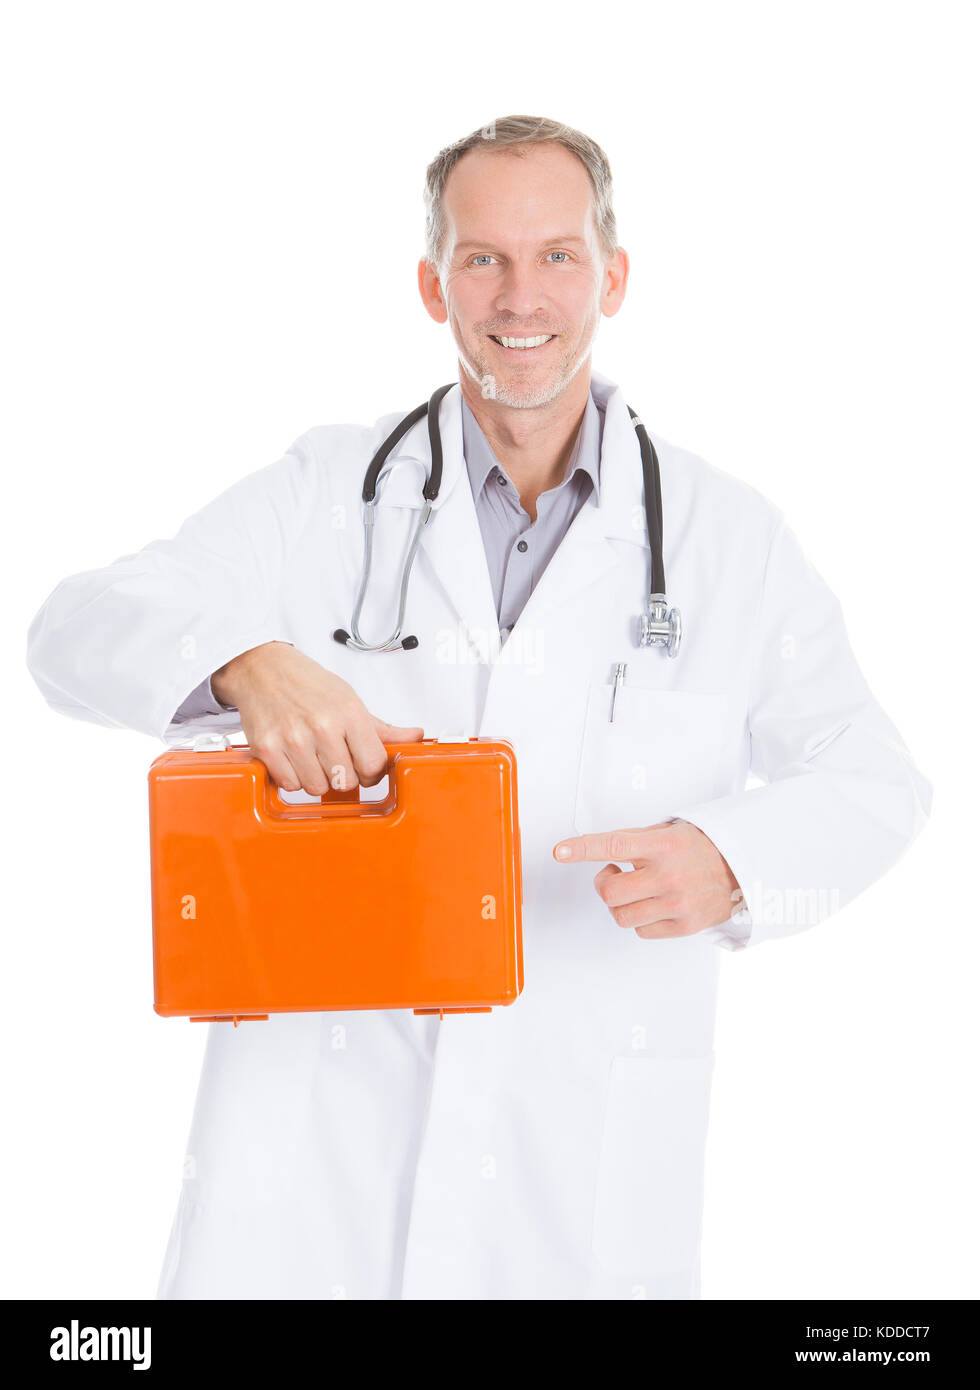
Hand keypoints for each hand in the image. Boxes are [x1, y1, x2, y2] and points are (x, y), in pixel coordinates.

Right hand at [211, 641, 423, 794]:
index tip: (362, 767)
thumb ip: (382, 728)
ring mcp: (293, 739)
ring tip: (311, 757)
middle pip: (345, 781)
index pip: (373, 765)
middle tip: (333, 760)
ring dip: (316, 778)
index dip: (370, 772)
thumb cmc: (308, 684)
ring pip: (316, 788)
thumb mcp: (350, 700)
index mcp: (348, 713)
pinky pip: (289, 785)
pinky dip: (291, 778)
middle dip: (342, 776)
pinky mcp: (267, 748)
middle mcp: (322, 726)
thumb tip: (415, 737)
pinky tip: (292, 759)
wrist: (263, 668)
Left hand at [553, 820, 743, 938]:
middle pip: (610, 893)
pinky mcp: (685, 926)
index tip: (560, 851)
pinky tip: (653, 904)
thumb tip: (596, 851)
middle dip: (604, 884)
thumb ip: (634, 841)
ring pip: (622, 916)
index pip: (615, 845)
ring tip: (636, 891)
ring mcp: (678, 904)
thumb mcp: (669, 832)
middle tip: (614, 874)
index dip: (583, 848)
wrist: (742, 868)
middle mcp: (670, 875)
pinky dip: (640, 919)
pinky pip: (641, 931)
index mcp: (663, 845)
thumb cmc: (699, 848)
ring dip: (620, 904)